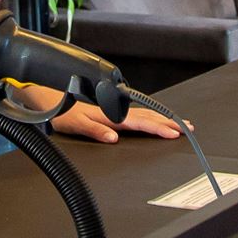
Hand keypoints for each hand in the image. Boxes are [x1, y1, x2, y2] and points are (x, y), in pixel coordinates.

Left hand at [50, 98, 184, 142]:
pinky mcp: (110, 111)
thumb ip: (95, 130)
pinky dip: (150, 116)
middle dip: (168, 122)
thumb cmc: (61, 113)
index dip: (158, 128)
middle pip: (148, 116)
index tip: (174, 133)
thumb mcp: (75, 125)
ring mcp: (114, 110)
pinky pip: (136, 114)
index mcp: (110, 114)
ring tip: (178, 123)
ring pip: (144, 113)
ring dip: (162, 118)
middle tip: (188, 127)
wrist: (49, 100)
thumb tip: (114, 137)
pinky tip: (154, 118)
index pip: (140, 122)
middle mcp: (115, 111)